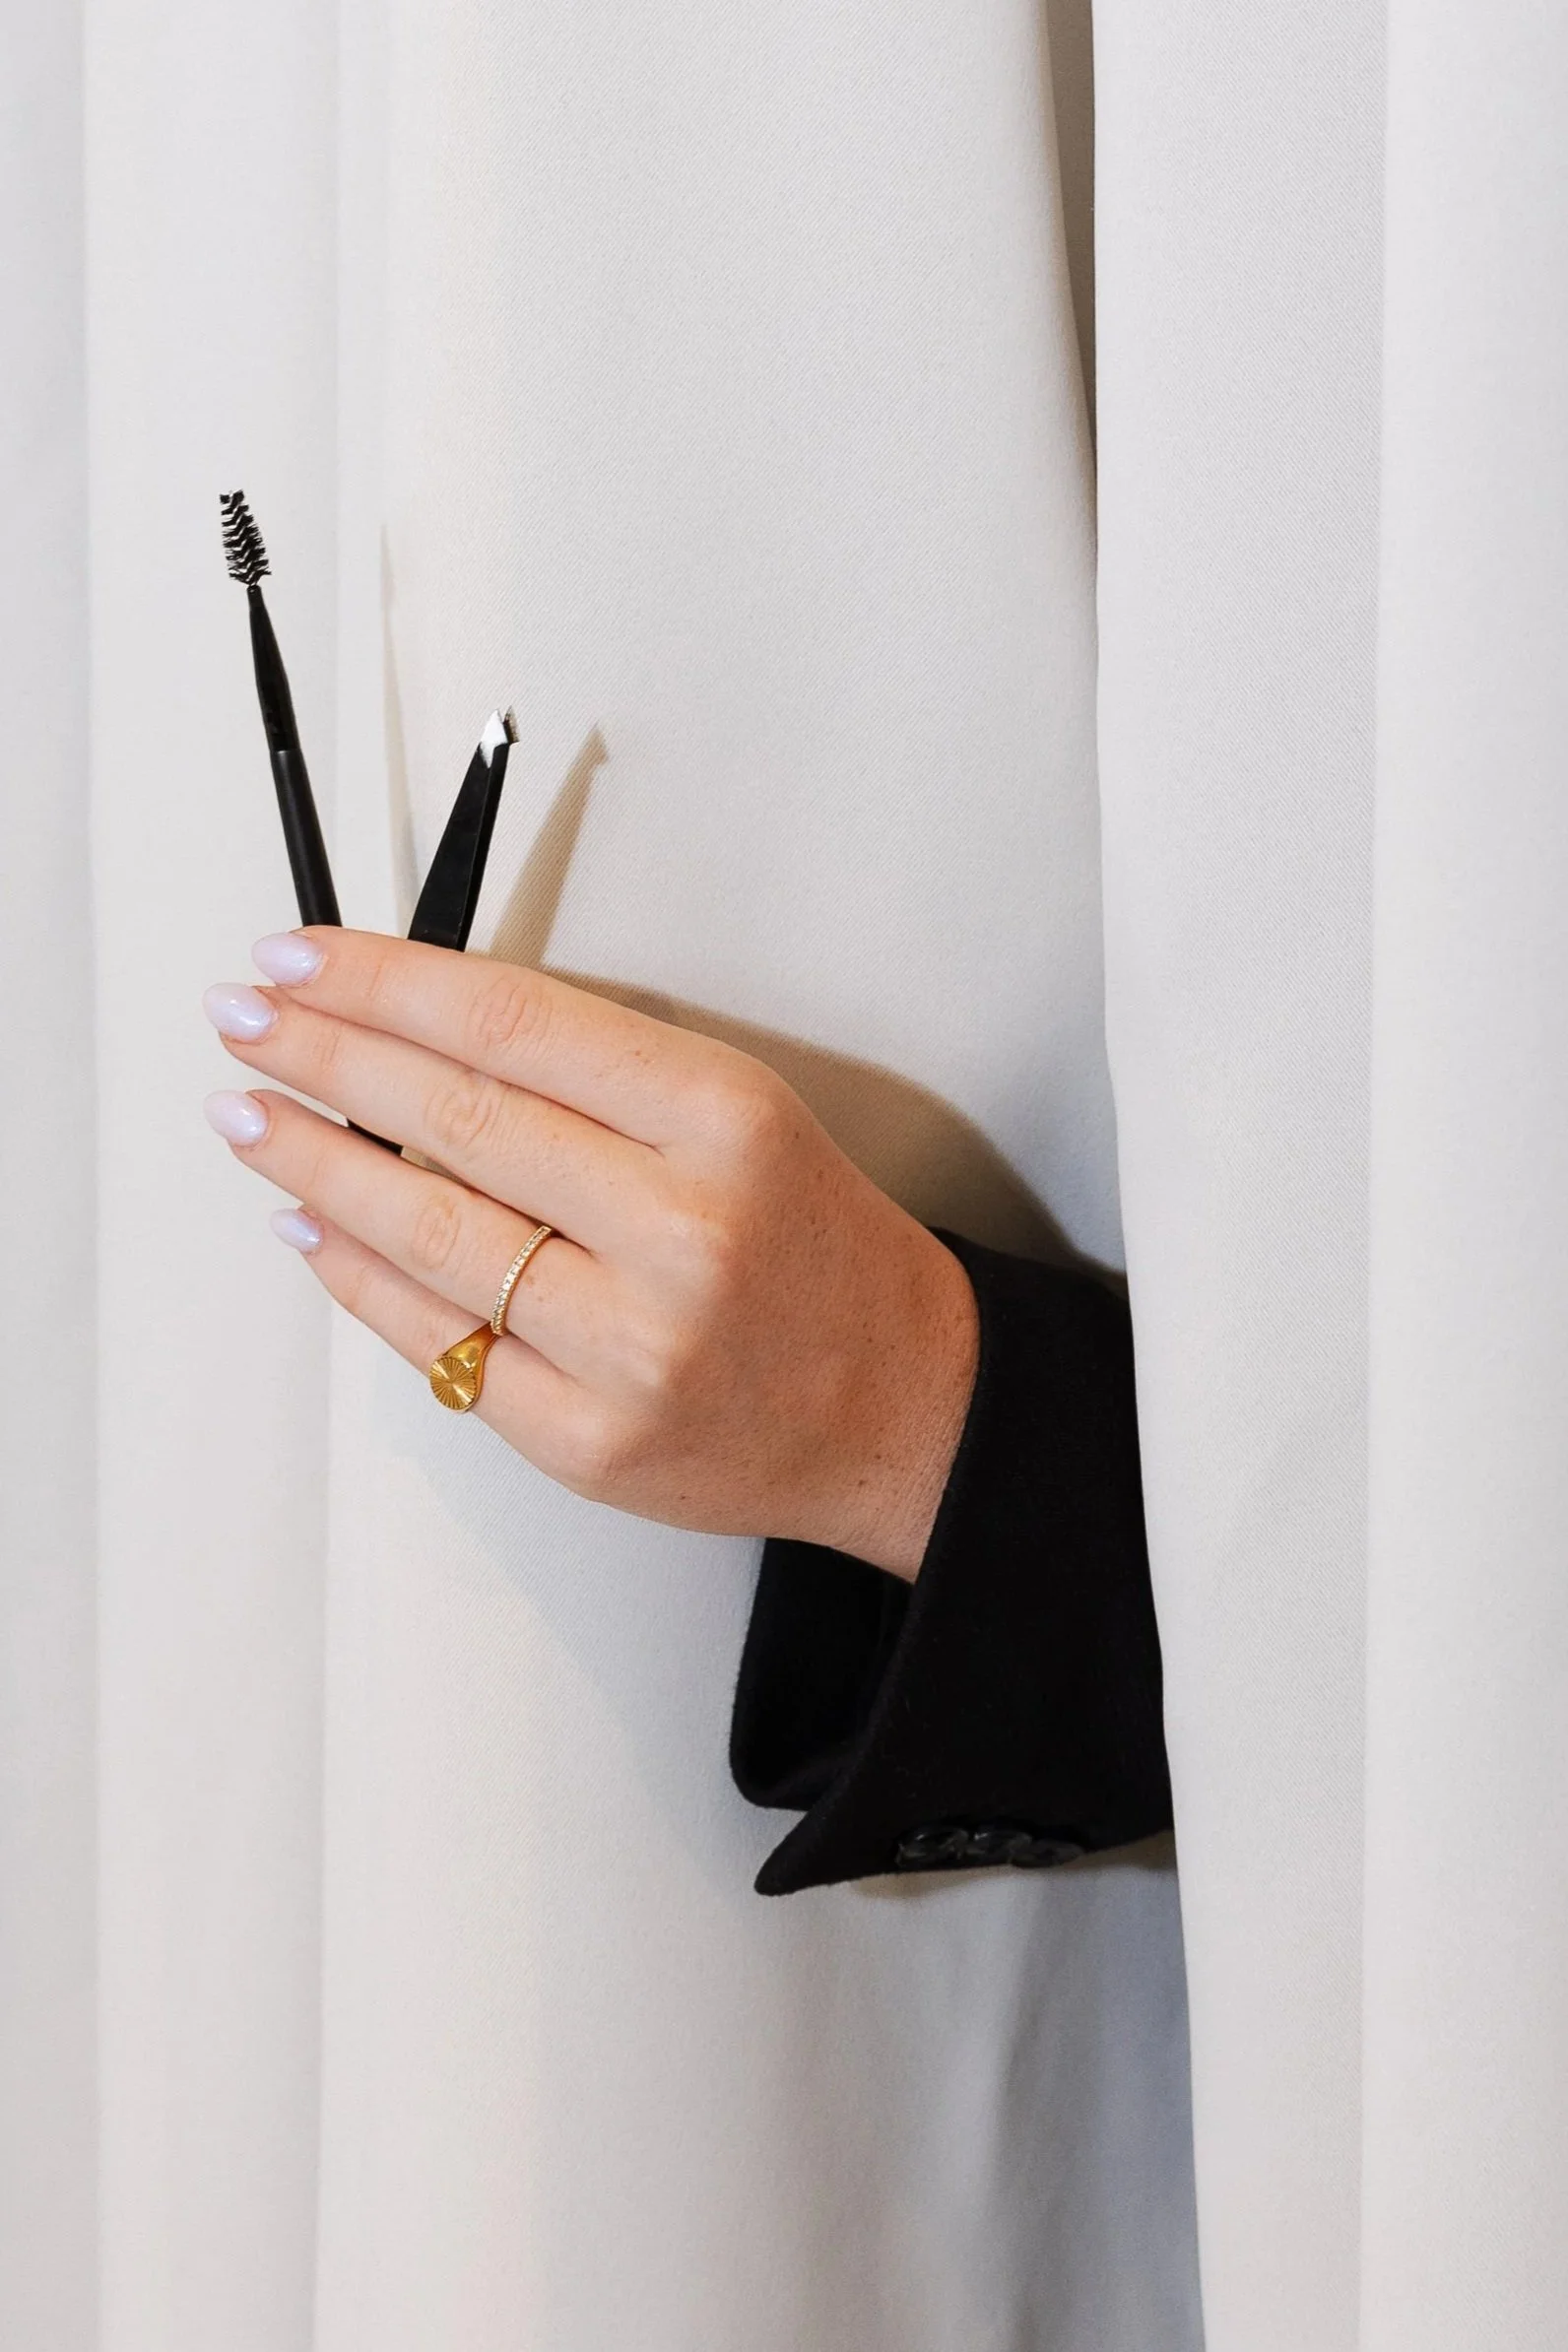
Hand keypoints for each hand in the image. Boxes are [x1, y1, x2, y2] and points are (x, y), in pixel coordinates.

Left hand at [201, 930, 977, 1578]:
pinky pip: (437, 1345)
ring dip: (311, 1164)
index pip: (509, 1025)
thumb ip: (592, 1077)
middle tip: (242, 1018)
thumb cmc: (811, 1246)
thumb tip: (409, 1036)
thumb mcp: (739, 1114)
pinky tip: (309, 1224)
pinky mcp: (588, 1441)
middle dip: (320, 1057)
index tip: (295, 958)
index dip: (378, 983)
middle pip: (452, 1119)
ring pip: (424, 1233)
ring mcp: (629, 1348)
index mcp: (724, 1121)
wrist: (901, 1404)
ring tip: (248, 1114)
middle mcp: (679, 1231)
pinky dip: (355, 1276)